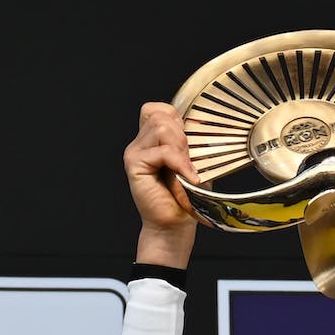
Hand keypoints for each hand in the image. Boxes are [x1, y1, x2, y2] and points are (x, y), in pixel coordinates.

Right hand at [124, 102, 198, 267]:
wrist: (174, 226)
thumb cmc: (185, 197)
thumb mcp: (194, 161)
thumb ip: (192, 139)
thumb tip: (199, 120)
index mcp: (151, 140)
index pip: (159, 109)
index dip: (176, 119)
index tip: (187, 144)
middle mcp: (140, 143)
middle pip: (161, 114)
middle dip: (182, 135)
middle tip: (188, 162)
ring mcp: (135, 152)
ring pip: (161, 127)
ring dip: (180, 148)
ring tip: (185, 169)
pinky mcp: (134, 164)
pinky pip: (162, 151)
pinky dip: (180, 163)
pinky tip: (188, 177)